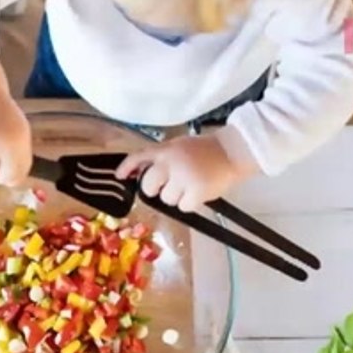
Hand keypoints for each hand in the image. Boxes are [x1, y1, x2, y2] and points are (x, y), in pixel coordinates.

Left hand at [116, 135, 247, 211]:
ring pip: (166, 199)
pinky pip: (182, 207)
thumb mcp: (179, 146)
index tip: (120, 176)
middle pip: (148, 186)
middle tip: (171, 185)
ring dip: (176, 197)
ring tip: (190, 186)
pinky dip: (189, 203)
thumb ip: (160, 158)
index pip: (139, 156)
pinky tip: (198, 193)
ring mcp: (183, 178)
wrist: (232, 153)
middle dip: (156, 189)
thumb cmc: (205, 150)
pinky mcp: (196, 192)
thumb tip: (138, 173)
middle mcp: (171, 164)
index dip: (126, 167)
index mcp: (166, 150)